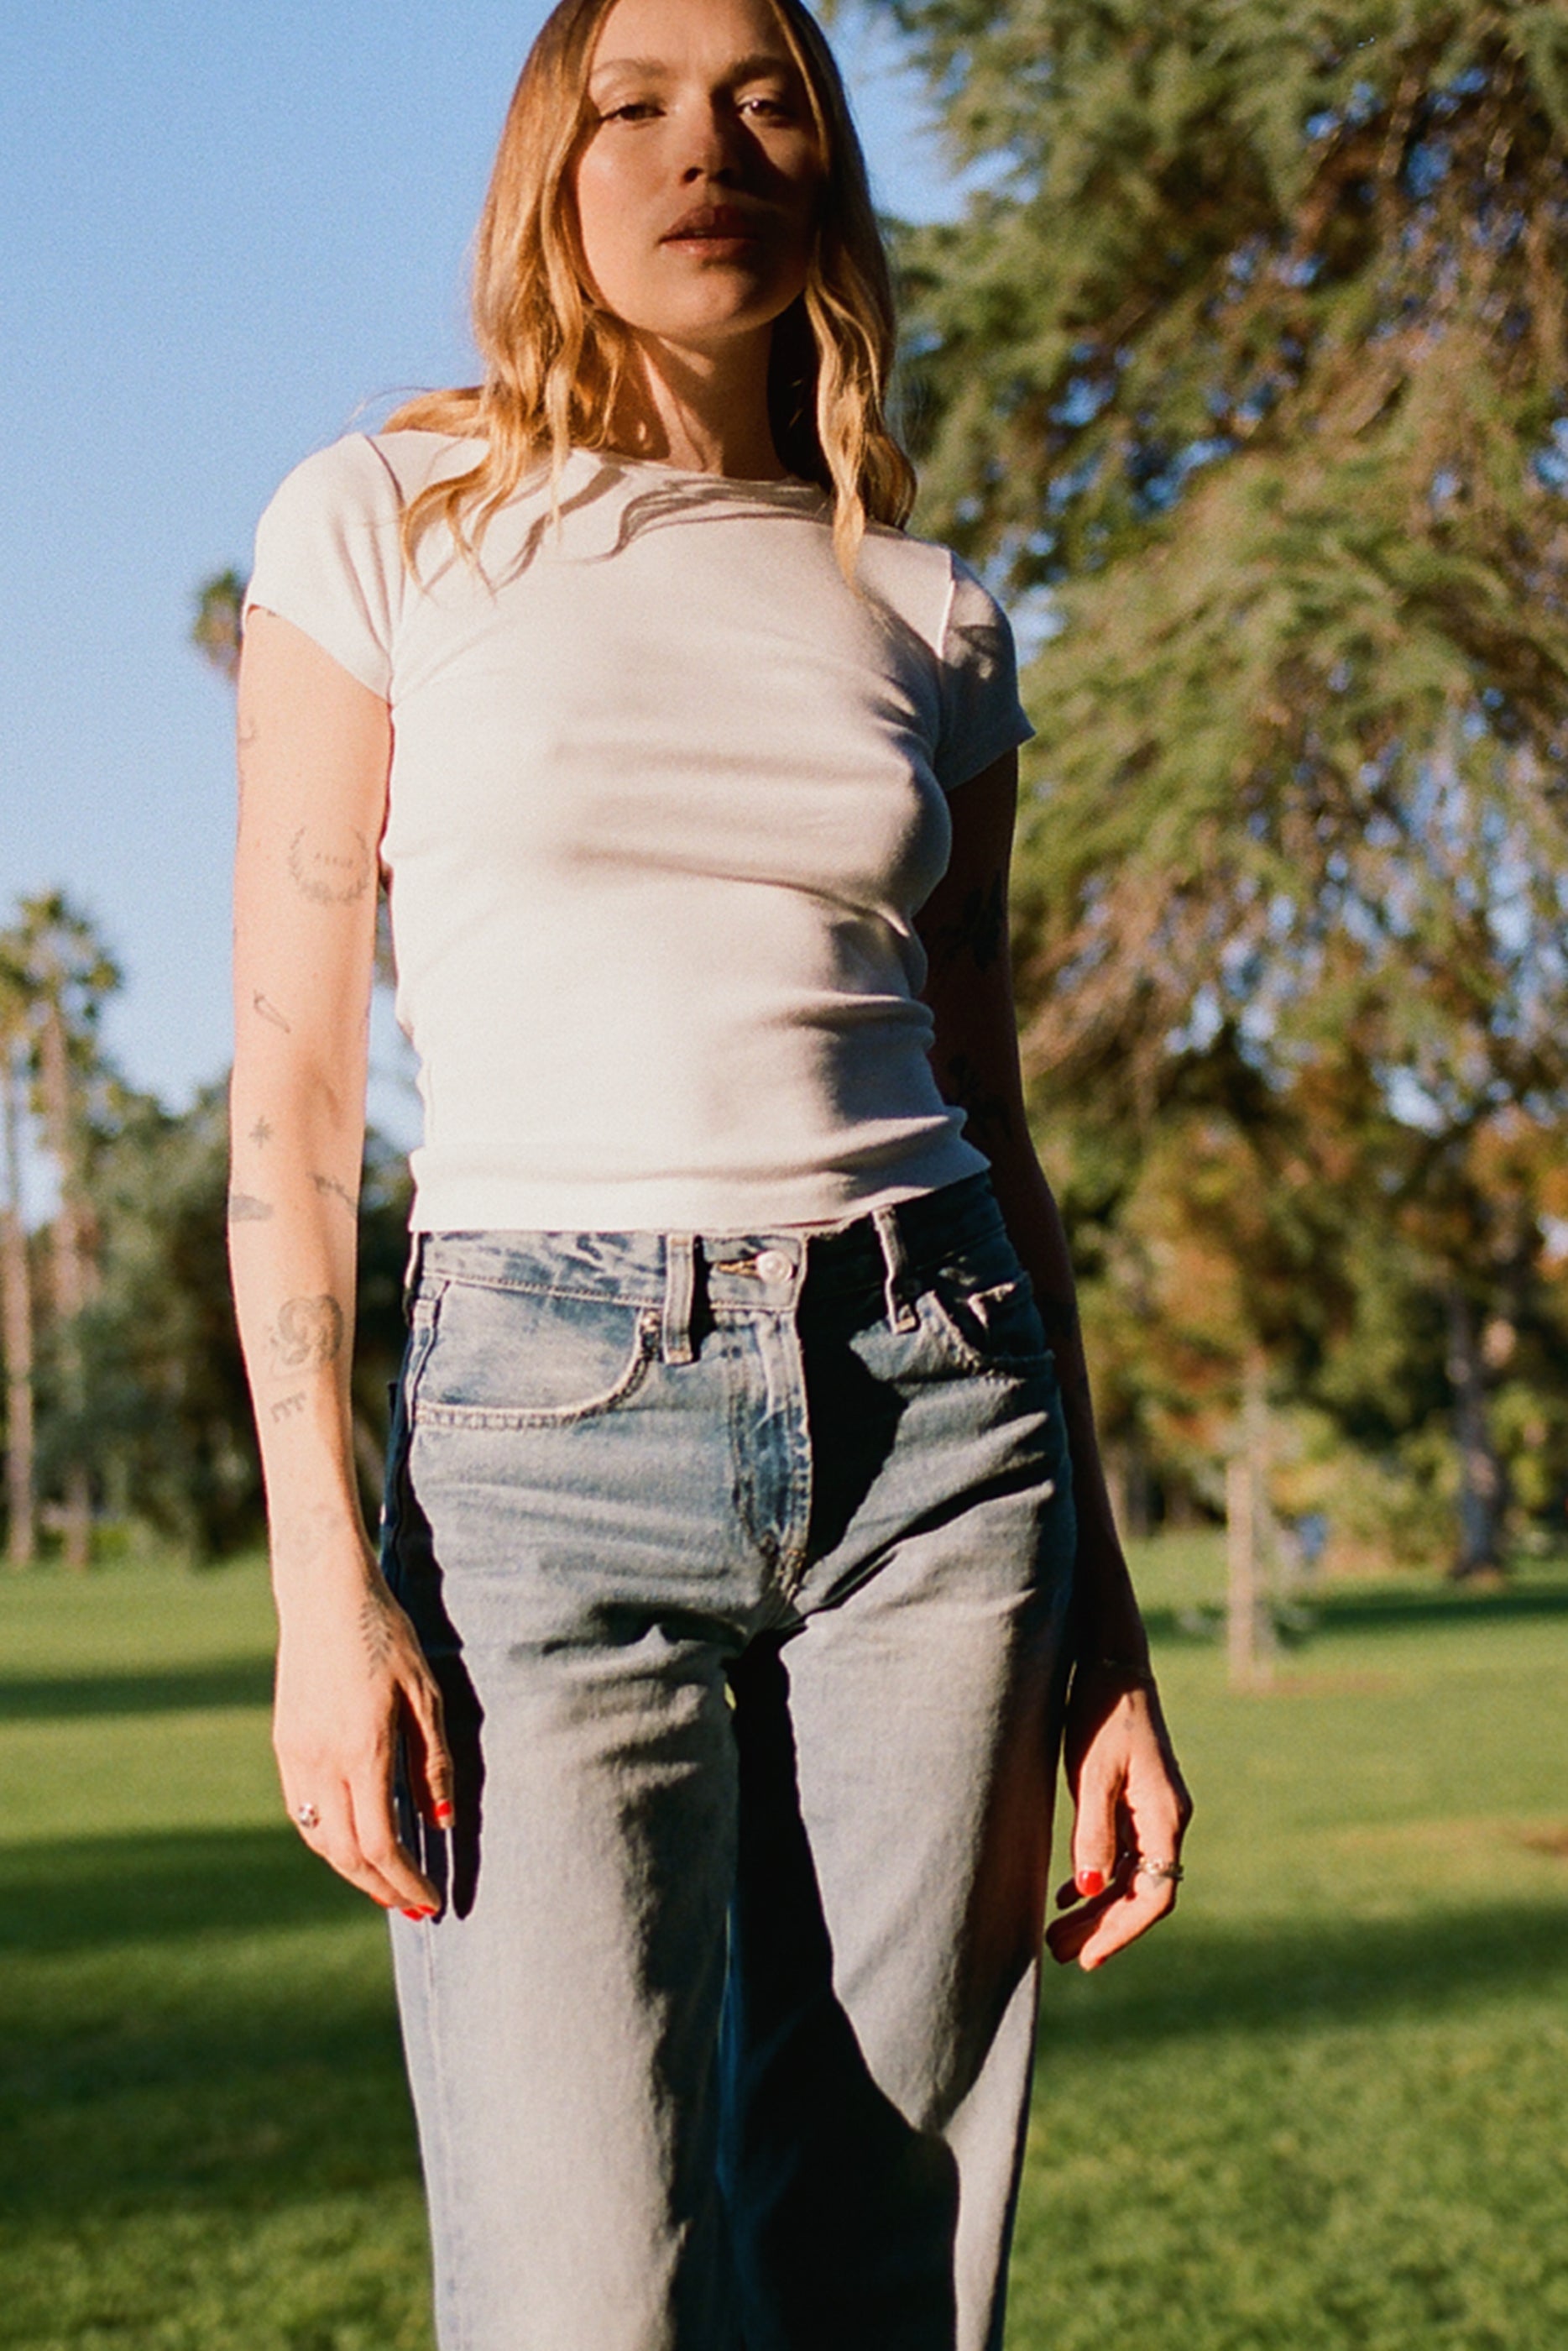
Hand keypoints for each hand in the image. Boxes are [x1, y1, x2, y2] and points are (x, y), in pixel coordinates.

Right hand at [272, 1540, 453, 1917]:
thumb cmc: (385, 1636)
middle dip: (380, 1887)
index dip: (405, 1880)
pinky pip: (303, 1810)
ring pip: (319, 1837)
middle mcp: (321, 1761)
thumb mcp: (425, 1693)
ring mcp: (295, 1754)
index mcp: (362, 1750)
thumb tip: (440, 1823)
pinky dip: (329, 1838)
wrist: (323, 1594)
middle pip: (346, 1853)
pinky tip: (353, 1840)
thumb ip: (433, 1761)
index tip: (430, 1899)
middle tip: (411, 1906)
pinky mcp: (284, 1743)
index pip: (381, 1843)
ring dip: (352, 1869)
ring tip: (385, 1882)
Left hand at [1045, 1665, 1191, 1971]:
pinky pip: (1123, 1854)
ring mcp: (1152, 1811)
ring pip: (1130, 1876)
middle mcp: (1166, 1819)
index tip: (1088, 1957)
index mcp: (1165, 1815)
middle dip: (1102, 1927)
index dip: (1121, 1931)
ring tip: (1056, 1934)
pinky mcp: (1135, 1801)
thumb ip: (1093, 1831)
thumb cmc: (1102, 1711)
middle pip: (1141, 1892)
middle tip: (1058, 1952)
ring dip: (1096, 1907)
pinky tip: (1069, 1896)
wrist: (1112, 1663)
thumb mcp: (1092, 1772)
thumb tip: (1092, 1890)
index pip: (1154, 1894)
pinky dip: (1096, 1878)